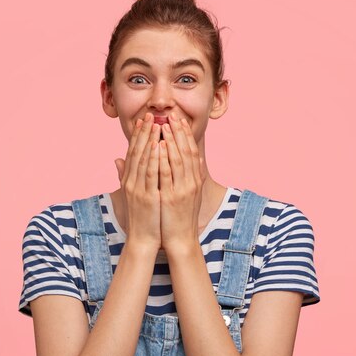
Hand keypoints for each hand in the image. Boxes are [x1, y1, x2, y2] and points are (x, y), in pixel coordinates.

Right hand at [114, 112, 161, 253]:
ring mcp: (138, 189)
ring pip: (144, 160)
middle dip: (143, 133)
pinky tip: (160, 146)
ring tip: (155, 125)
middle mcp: (131, 182)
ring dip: (149, 141)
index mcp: (129, 180)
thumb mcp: (133, 194)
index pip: (133, 153)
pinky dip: (155, 159)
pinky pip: (151, 174)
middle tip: (149, 115)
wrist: (142, 240)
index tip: (143, 120)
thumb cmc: (142, 218)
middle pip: (137, 152)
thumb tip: (117, 159)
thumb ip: (126, 175)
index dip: (137, 136)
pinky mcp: (147, 197)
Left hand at [158, 113, 206, 252]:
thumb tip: (196, 160)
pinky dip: (163, 159)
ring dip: (171, 141)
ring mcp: (183, 189)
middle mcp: (191, 182)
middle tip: (173, 115)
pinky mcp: (172, 197)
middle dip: (179, 132)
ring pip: (178, 160)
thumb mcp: (188, 194)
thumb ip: (189, 176)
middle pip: (186, 151)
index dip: (186, 135)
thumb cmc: (181, 217)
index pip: (192, 151)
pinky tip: (159, 147)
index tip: (180, 120)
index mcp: (195, 180)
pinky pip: (167, 174)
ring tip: (165, 125)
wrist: (181, 239)